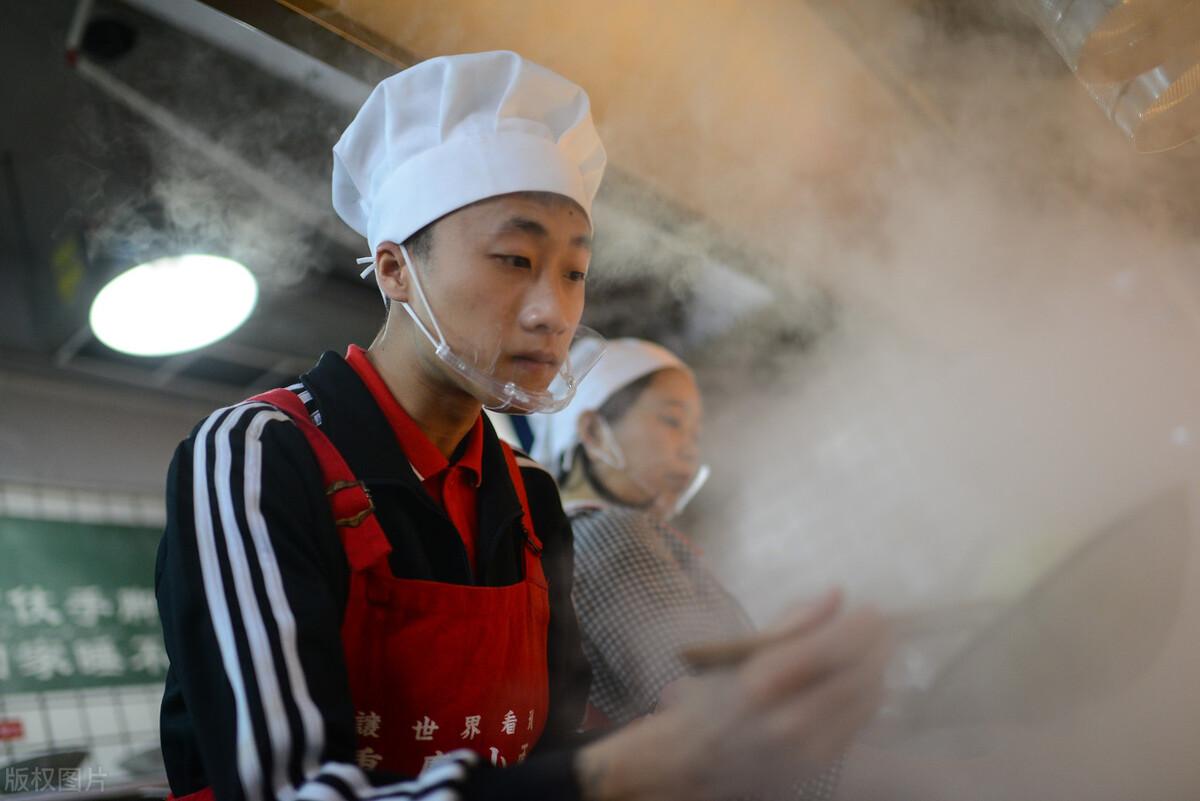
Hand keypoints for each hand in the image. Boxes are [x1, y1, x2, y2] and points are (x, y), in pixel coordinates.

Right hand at [577, 591, 891, 800]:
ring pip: (867, 698)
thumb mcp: (742, 651)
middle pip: (858, 674)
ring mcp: (809, 746)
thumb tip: (836, 595)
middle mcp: (789, 718)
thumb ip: (791, 623)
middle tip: (881, 623)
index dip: (860, 626)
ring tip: (875, 645)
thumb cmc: (716, 695)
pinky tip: (861, 675)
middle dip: (877, 644)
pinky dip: (867, 693)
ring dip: (878, 667)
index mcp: (762, 683)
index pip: (831, 648)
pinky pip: (860, 720)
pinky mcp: (822, 762)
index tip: (871, 607)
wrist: (697, 757)